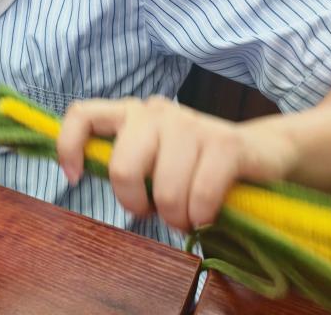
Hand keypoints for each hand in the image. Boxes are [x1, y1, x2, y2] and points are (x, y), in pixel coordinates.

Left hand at [56, 96, 297, 231]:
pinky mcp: (226, 143)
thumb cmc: (194, 163)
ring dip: (175, 217)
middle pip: (123, 168)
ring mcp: (190, 123)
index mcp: (130, 113)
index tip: (75, 179)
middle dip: (135, 203)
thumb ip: (122, 161)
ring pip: (165, 189)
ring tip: (186, 217)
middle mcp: (155, 112)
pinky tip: (206, 216)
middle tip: (153, 213)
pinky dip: (201, 216)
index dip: (69, 146)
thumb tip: (80, 177)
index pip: (82, 114)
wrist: (261, 153)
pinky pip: (201, 194)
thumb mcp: (152, 158)